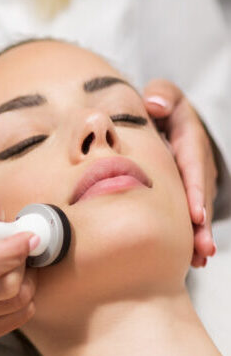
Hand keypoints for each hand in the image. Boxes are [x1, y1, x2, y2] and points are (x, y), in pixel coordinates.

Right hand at [0, 187, 37, 343]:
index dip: (11, 251)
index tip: (28, 238)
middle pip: (7, 287)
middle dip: (21, 266)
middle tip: (19, 252)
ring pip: (17, 303)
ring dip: (25, 282)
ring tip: (14, 268)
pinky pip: (17, 319)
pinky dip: (23, 303)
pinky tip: (11, 289)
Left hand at [143, 79, 217, 267]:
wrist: (168, 123)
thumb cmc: (163, 111)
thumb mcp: (166, 97)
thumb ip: (163, 96)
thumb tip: (155, 106)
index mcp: (190, 144)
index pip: (192, 169)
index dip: (195, 192)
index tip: (194, 214)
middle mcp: (197, 167)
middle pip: (199, 199)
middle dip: (201, 226)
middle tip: (201, 249)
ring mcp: (195, 183)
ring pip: (197, 213)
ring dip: (199, 237)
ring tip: (199, 259)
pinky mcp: (188, 196)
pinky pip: (190, 218)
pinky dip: (191, 238)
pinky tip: (192, 260)